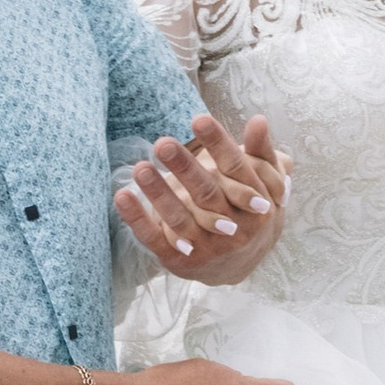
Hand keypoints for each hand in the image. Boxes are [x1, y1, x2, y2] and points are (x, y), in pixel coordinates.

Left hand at [114, 111, 290, 284]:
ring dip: (158, 193)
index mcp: (256, 202)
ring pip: (180, 218)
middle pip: (207, 194)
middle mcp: (235, 228)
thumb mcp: (263, 181)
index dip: (219, 144)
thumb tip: (259, 119)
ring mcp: (207, 246)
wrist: (239, 265)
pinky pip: (156, 238)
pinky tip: (122, 196)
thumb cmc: (248, 211)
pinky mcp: (181, 259)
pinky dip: (138, 219)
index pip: (236, 168)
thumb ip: (259, 151)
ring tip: (140, 167)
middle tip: (163, 143)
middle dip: (185, 168)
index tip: (200, 119)